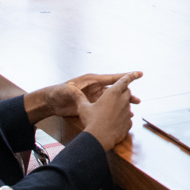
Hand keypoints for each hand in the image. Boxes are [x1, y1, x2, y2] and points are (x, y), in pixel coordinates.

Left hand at [28, 71, 143, 122]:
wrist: (51, 103)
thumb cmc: (58, 93)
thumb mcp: (65, 90)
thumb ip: (70, 90)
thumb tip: (70, 86)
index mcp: (92, 81)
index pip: (111, 78)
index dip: (125, 76)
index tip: (138, 74)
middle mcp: (96, 87)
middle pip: (116, 90)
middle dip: (127, 94)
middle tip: (137, 100)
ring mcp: (95, 96)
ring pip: (114, 99)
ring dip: (123, 103)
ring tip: (134, 108)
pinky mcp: (93, 105)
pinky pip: (108, 107)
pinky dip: (116, 110)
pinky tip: (122, 115)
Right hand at [76, 73, 138, 150]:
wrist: (99, 138)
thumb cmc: (91, 121)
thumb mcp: (83, 107)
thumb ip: (78, 96)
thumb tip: (69, 87)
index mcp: (113, 93)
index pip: (124, 80)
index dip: (130, 76)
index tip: (137, 73)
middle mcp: (122, 101)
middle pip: (127, 92)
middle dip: (124, 91)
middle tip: (117, 94)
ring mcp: (127, 112)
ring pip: (128, 105)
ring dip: (123, 105)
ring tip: (114, 109)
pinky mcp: (128, 123)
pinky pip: (127, 118)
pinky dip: (123, 117)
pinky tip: (115, 121)